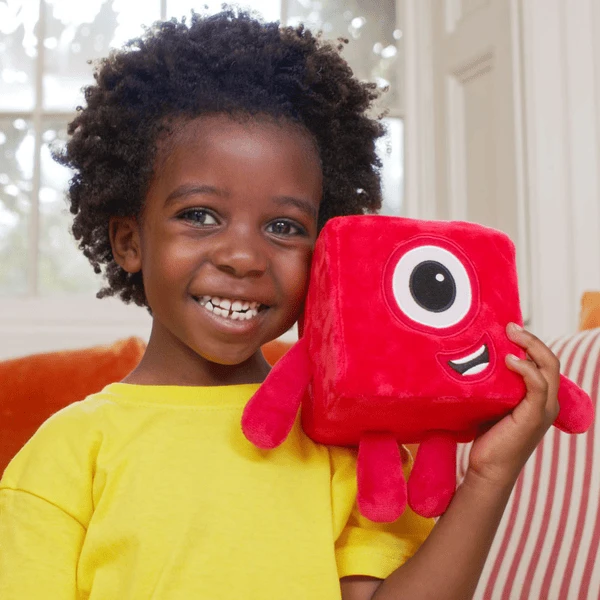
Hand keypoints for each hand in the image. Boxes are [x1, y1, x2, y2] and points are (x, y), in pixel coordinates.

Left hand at [467, 323, 560, 487]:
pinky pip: (538, 386)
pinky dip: (527, 369)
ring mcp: (542, 409)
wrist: (488, 467)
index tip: (508, 328)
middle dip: (531, 338)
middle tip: (509, 326)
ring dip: (530, 347)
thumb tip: (476, 357)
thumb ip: (495, 382)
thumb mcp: (493, 401)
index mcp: (539, 396)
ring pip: (547, 367)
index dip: (530, 342)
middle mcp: (547, 400)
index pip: (543, 361)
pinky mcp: (533, 417)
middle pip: (549, 359)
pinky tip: (510, 360)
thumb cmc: (488, 435)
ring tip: (509, 334)